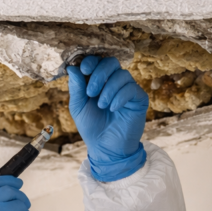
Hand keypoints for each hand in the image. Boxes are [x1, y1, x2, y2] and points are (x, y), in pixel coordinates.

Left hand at [67, 55, 148, 181]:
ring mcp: (128, 89)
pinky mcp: (139, 99)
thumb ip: (76, 88)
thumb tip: (72, 68)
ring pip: (122, 75)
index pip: (98, 61)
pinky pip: (132, 88)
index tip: (83, 70)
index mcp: (99, 81)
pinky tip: (112, 109)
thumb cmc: (92, 127)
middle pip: (111, 62)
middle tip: (91, 92)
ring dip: (108, 89)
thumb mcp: (78, 107)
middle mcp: (114, 82)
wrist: (106, 149)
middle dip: (99, 74)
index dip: (91, 61)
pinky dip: (119, 97)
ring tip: (102, 106)